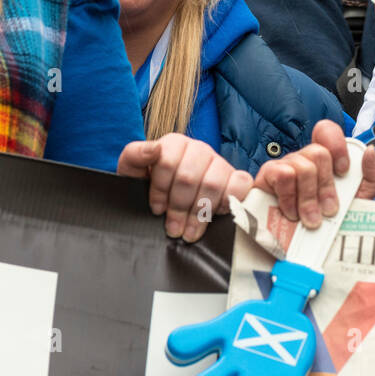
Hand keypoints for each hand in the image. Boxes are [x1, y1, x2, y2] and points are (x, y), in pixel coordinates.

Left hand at [117, 133, 252, 241]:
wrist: (171, 203)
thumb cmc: (151, 188)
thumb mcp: (133, 173)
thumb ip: (134, 156)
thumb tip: (153, 149)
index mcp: (174, 144)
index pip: (167, 162)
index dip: (161, 190)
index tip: (157, 209)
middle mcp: (199, 149)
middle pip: (189, 177)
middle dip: (179, 207)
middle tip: (173, 228)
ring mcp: (219, 162)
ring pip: (212, 183)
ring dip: (200, 212)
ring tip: (190, 232)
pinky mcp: (237, 176)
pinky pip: (240, 184)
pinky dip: (229, 201)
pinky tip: (216, 215)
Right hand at [253, 120, 374, 228]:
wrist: (306, 254)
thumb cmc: (332, 225)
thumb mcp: (361, 200)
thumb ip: (374, 175)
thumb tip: (370, 151)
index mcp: (325, 160)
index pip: (326, 130)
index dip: (337, 146)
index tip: (343, 172)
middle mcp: (303, 160)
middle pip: (318, 152)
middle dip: (326, 186)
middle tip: (329, 211)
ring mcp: (283, 168)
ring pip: (302, 166)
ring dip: (309, 198)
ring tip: (311, 220)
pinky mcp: (266, 180)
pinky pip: (282, 174)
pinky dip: (290, 197)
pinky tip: (291, 214)